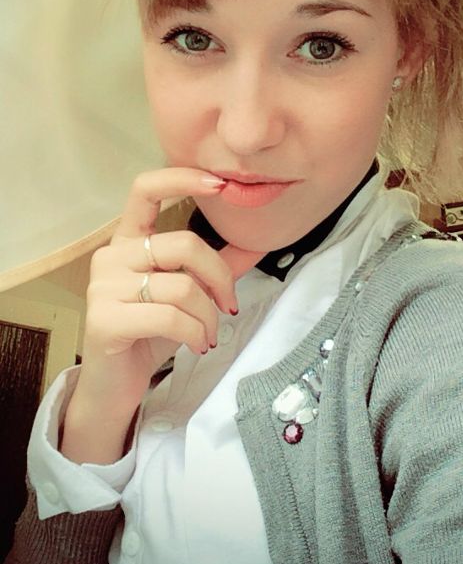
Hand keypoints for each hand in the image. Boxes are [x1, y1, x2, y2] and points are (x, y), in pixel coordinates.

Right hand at [61, 168, 265, 461]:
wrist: (116, 385)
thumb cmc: (151, 333)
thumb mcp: (190, 294)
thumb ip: (218, 266)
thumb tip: (258, 240)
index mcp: (129, 241)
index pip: (146, 189)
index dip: (182, 178)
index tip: (221, 184)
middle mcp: (111, 256)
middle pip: (184, 244)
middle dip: (220, 278)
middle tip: (229, 306)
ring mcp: (103, 286)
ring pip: (182, 286)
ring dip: (208, 317)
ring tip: (208, 335)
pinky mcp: (104, 319)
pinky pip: (170, 317)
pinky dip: (195, 333)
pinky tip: (197, 345)